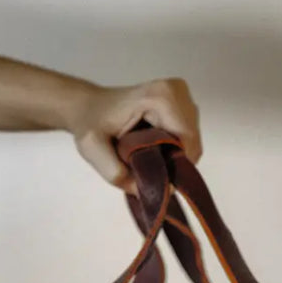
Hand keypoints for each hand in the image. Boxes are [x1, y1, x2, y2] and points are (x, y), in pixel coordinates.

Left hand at [67, 78, 201, 190]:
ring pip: (192, 142)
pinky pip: (188, 137)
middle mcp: (176, 91)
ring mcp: (182, 94)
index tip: (154, 178)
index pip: (187, 143)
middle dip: (173, 163)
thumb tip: (145, 191)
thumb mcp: (94, 150)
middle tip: (147, 168)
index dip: (174, 168)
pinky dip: (175, 149)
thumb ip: (116, 173)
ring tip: (148, 156)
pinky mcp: (182, 102)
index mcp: (160, 97)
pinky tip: (154, 148)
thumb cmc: (90, 124)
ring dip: (173, 157)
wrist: (89, 108)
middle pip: (192, 143)